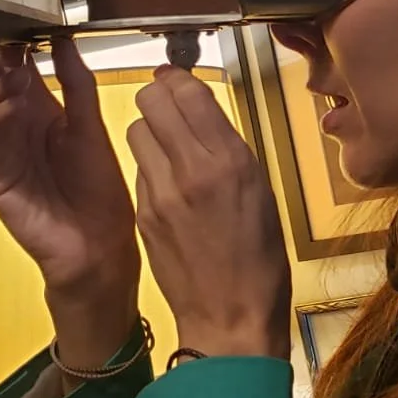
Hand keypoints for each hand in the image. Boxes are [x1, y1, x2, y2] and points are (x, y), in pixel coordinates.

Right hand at [0, 38, 139, 363]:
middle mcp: (19, 131)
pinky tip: (6, 108)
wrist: (99, 243)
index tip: (14, 28)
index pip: (18, 74)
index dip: (14, 51)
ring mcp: (4, 154)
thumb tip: (66, 40)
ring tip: (8, 71)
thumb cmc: (99, 191)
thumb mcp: (90, 126)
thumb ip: (76, 84)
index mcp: (42, 115)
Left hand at [127, 67, 290, 360]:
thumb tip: (203, 115)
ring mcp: (161, 192)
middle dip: (158, 96)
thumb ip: (229, 148)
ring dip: (150, 129)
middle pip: (152, 101)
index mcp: (231, 161)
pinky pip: (138, 168)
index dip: (180, 79)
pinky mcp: (143, 213)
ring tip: (169, 145)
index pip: (188, 91)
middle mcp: (192, 170)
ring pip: (136, 130)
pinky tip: (168, 182)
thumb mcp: (261, 190)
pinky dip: (150, 165)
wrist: (231, 318)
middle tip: (169, 104)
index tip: (180, 79)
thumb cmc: (259, 260)